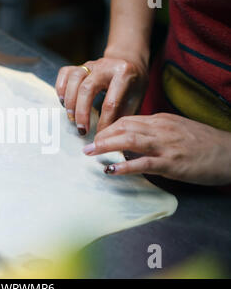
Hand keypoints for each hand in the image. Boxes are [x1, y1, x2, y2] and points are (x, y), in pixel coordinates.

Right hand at [55, 56, 147, 135]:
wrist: (130, 63)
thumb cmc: (133, 86)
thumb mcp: (135, 100)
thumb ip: (122, 117)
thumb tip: (109, 138)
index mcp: (124, 73)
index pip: (110, 102)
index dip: (104, 123)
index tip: (100, 137)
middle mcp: (106, 65)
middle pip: (87, 88)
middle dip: (82, 113)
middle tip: (82, 130)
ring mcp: (91, 64)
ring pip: (74, 79)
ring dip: (70, 102)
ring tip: (71, 118)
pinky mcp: (79, 66)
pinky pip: (64, 73)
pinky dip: (60, 88)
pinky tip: (63, 102)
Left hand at [82, 113, 230, 185]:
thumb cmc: (203, 143)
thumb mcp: (177, 130)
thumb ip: (154, 132)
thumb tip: (132, 139)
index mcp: (160, 120)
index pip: (127, 119)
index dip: (108, 127)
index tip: (96, 136)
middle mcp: (160, 128)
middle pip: (123, 126)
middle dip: (102, 135)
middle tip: (86, 145)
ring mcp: (166, 145)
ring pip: (129, 140)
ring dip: (106, 146)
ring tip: (90, 153)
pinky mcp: (172, 163)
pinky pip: (143, 163)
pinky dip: (125, 165)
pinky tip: (110, 169)